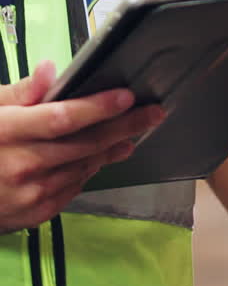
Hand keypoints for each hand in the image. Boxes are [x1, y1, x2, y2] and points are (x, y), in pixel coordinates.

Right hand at [0, 61, 165, 231]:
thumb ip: (20, 92)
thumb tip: (51, 70)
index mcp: (5, 131)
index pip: (60, 118)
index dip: (97, 107)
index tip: (127, 95)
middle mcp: (19, 164)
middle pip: (82, 145)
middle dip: (123, 126)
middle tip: (154, 112)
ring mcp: (28, 194)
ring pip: (82, 167)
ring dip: (111, 149)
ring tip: (133, 132)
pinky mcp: (34, 214)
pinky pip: (72, 188)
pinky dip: (88, 170)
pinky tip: (100, 156)